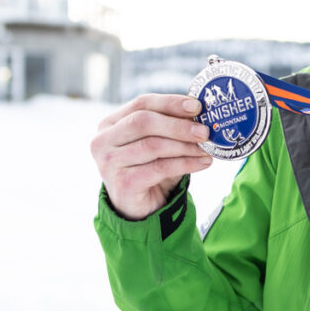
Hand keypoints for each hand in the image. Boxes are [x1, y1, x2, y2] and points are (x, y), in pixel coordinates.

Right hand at [90, 94, 212, 219]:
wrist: (140, 208)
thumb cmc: (149, 167)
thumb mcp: (158, 141)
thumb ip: (171, 124)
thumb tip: (199, 111)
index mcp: (110, 123)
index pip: (142, 103)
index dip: (170, 102)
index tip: (197, 106)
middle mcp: (103, 141)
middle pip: (143, 122)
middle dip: (178, 125)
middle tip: (204, 131)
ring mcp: (109, 163)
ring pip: (153, 145)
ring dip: (185, 146)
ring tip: (206, 148)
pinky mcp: (122, 184)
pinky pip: (159, 168)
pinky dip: (185, 164)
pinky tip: (202, 162)